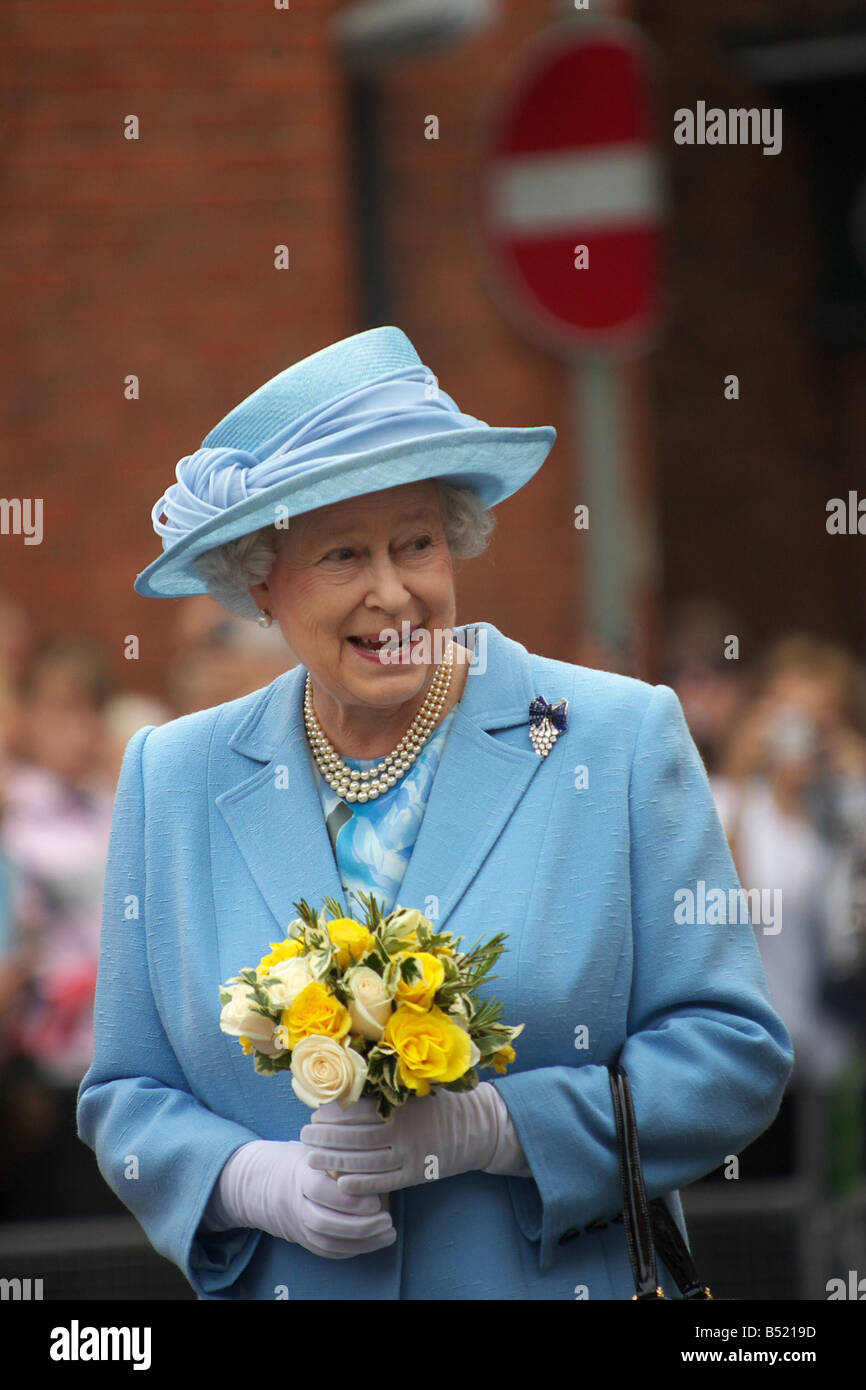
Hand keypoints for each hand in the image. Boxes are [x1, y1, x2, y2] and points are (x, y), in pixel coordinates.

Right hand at [207, 1138, 396, 1258]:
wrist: (270, 1184)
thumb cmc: (307, 1159)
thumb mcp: (317, 1146)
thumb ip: (339, 1148)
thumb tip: (374, 1139)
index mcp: (300, 1175)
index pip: (320, 1191)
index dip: (348, 1200)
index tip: (376, 1200)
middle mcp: (296, 1203)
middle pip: (323, 1222)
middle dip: (359, 1225)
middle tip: (387, 1220)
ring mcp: (299, 1224)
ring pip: (327, 1242)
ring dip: (361, 1242)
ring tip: (389, 1233)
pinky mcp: (305, 1239)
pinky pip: (328, 1251)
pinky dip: (352, 1250)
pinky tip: (376, 1242)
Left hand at [300, 1084, 504, 1196]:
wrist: (482, 1127)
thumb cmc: (445, 1102)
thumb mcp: (421, 1088)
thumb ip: (392, 1088)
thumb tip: (353, 1078)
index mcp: (403, 1105)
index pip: (361, 1111)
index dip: (335, 1114)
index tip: (315, 1113)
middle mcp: (405, 1131)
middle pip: (357, 1138)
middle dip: (327, 1138)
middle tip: (304, 1135)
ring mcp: (411, 1156)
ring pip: (367, 1162)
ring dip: (336, 1161)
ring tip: (312, 1159)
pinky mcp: (417, 1175)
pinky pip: (386, 1183)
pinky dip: (362, 1184)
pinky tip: (341, 1183)